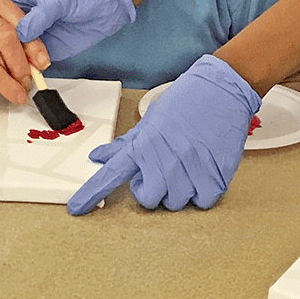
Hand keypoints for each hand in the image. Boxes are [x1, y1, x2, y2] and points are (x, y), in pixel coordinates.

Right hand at [0, 0, 48, 104]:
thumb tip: (29, 53)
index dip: (34, 41)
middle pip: (13, 36)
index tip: (42, 57)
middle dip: (28, 60)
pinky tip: (15, 93)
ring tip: (22, 85)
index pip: (18, 18)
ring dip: (17, 75)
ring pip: (4, 56)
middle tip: (35, 74)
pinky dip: (8, 85)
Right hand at [8, 0, 134, 61]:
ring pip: (17, 52)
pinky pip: (34, 63)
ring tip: (11, 70)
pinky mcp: (48, 50)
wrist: (107, 4)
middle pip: (5, 37)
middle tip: (0, 60)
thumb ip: (38, 16)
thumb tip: (19, 34)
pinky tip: (23, 75)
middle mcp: (27, 19)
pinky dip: (29, 70)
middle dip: (2, 49)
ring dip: (14, 62)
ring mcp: (36, 36)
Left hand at [66, 54, 259, 212]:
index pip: (110, 174)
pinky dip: (203, 190)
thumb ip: (126, 143)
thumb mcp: (152, 118)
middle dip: (154, 188)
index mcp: (144, 144)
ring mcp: (189, 170)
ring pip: (175, 202)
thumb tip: (99, 156)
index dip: (91, 193)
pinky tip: (204, 169)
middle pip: (148, 199)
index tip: (76, 209)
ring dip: (180, 188)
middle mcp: (163, 160)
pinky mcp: (213, 177)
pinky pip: (202, 202)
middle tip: (165, 168)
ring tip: (189, 161)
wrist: (223, 89)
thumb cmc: (188, 99)